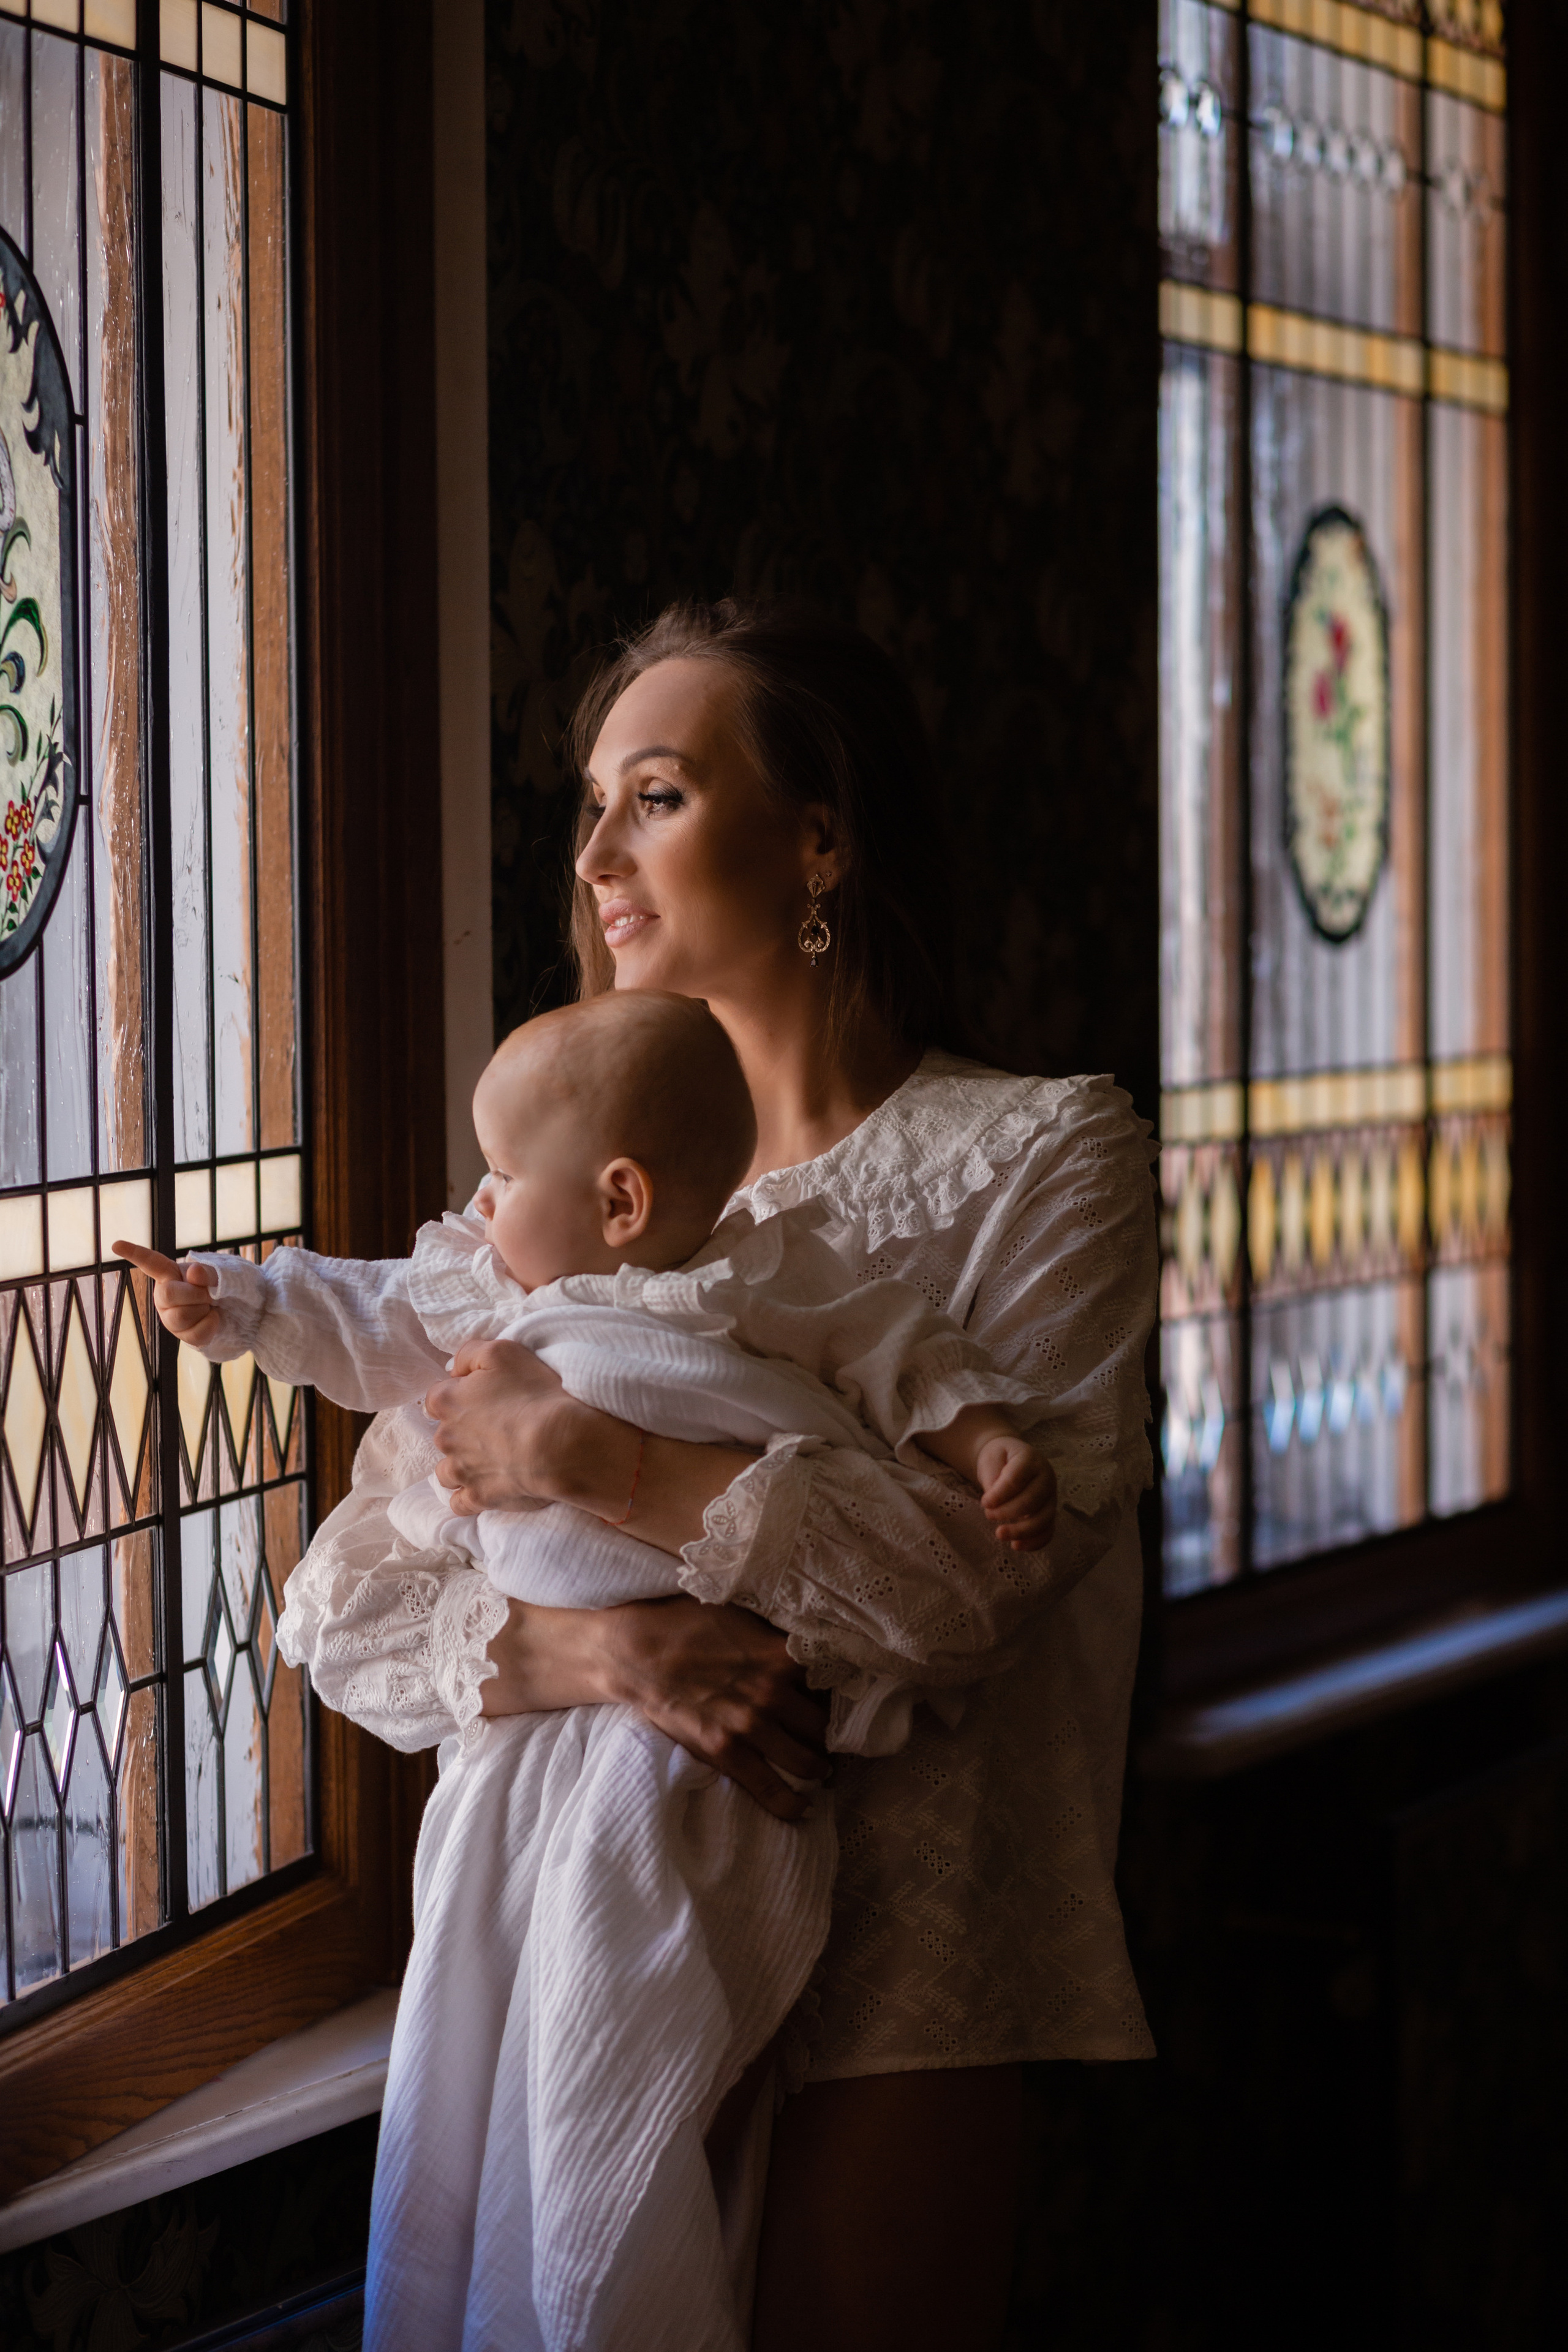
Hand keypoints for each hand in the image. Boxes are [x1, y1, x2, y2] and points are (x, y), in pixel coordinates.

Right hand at [112, 1240, 220, 1345]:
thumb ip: (207, 1272)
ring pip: (181, 1316)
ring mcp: (169, 1317)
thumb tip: (194, 1272)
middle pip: (168, 1294)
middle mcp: (163, 1295)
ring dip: (204, 1309)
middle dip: (195, 1293)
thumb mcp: (216, 1273)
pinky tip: (212, 1317)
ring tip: (208, 1305)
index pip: (150, 1261)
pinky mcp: (181, 1335)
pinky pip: (196, 1333)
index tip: (115, 1244)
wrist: (227, 1310)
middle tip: (209, 1293)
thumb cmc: (214, 1287)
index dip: (133, 1253)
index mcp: (169, 1274)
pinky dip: (211, 1324)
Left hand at [424, 1338, 635, 1517]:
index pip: (437, 1398)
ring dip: (462, 1466)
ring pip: (447, 1471)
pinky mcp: (478, 1498)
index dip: (460, 1396)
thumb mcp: (501, 1351)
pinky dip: (469, 1497)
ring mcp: (460, 1472)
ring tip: (491, 1461)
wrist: (557, 1444)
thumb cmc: (532, 1393)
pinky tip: (486, 1489)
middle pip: (444, 1435)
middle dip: (463, 1432)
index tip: (484, 1398)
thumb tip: (455, 1370)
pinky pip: (460, 1503)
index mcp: (447, 1401)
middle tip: (497, 1428)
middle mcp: (445, 1438)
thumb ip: (470, 1354)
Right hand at [605, 1595, 829, 1819]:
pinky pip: (769, 1787)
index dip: (843, 1692)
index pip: (833, 1681)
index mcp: (780, 1656)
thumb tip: (803, 1645)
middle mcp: (774, 1693)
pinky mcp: (726, 1751)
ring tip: (824, 1770)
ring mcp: (750, 1726)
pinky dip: (791, 1802)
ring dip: (819, 1767)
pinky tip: (804, 1809)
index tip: (849, 1700)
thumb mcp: (741, 1618)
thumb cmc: (685, 1624)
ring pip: (805, 1759)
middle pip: (824, 1724)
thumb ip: (775, 1639)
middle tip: (840, 1740)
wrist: (637, 1651)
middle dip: (835, 1734)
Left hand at [974, 1434, 1056, 1551]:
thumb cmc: (999, 1458)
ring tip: (999, 1534)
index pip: (1017, 1479)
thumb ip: (993, 1479)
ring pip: (1043, 1519)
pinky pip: (1048, 1530)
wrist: (1009, 1459)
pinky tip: (1016, 1545)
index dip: (1000, 1494)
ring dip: (1021, 1531)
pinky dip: (1035, 1542)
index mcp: (1030, 1459)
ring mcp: (1051, 1496)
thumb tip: (994, 1503)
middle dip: (1007, 1512)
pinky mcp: (1050, 1512)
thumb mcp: (991, 1460)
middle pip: (1031, 1501)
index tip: (984, 1503)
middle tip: (988, 1515)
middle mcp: (1046, 1477)